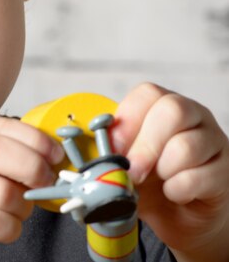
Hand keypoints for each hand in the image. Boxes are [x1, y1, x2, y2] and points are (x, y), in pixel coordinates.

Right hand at [0, 116, 63, 261]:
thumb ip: (12, 156)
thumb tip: (53, 156)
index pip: (1, 125)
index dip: (35, 139)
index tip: (56, 154)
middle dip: (32, 168)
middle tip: (46, 183)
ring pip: (1, 193)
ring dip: (23, 207)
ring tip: (17, 211)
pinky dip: (11, 228)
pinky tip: (5, 226)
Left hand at [111, 83, 228, 261]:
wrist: (179, 218)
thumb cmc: (149, 182)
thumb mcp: (123, 162)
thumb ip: (111, 151)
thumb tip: (96, 149)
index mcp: (162, 105)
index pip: (149, 93)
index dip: (128, 119)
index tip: (113, 147)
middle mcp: (193, 116)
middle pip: (173, 110)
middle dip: (146, 145)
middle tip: (133, 171)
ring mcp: (213, 141)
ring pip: (188, 144)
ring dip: (163, 168)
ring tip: (158, 181)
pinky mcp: (226, 170)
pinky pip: (203, 175)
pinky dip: (180, 188)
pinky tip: (174, 193)